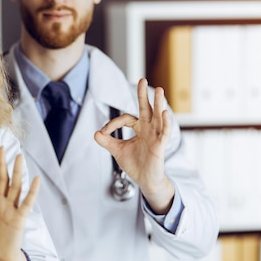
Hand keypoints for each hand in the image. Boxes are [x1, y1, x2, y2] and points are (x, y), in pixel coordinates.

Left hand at [0, 146, 39, 260]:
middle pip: (2, 178)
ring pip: (15, 186)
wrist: (0, 254)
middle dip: (1, 163)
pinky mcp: (20, 216)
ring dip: (17, 172)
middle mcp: (1, 201)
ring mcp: (12, 207)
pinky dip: (32, 191)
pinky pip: (27, 202)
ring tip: (19, 157)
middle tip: (0, 147)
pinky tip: (36, 179)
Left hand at [93, 78, 174, 212]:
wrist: (145, 180)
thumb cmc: (135, 164)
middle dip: (143, 95)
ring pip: (158, 117)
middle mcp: (149, 129)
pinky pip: (164, 132)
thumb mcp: (117, 151)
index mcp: (139, 128)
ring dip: (159, 103)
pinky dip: (165, 123)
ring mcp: (156, 136)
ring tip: (159, 90)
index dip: (113, 123)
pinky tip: (164, 113)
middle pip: (147, 109)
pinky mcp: (160, 146)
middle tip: (142, 80)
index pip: (126, 118)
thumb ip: (107, 142)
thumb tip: (96, 133)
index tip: (104, 133)